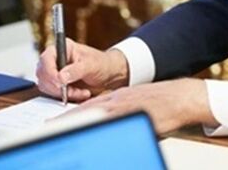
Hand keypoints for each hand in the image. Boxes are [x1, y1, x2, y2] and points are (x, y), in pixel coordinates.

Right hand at [36, 39, 128, 101]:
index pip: (46, 58)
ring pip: (46, 85)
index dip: (50, 72)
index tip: (59, 82)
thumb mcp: (91, 65)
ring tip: (80, 92)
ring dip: (62, 93)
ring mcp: (55, 72)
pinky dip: (65, 96)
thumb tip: (60, 77)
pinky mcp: (57, 84)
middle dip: (56, 85)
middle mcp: (56, 59)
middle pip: (43, 74)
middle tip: (71, 90)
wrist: (109, 75)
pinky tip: (79, 94)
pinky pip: (53, 93)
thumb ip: (76, 70)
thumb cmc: (102, 64)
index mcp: (63, 48)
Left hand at [56, 78, 217, 134]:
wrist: (180, 97)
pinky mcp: (131, 112)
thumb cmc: (162, 104)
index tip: (56, 123)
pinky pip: (108, 120)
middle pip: (85, 110)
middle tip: (48, 127)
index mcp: (117, 98)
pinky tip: (84, 130)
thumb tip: (111, 129)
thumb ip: (123, 114)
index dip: (70, 115)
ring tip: (57, 130)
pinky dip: (94, 124)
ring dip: (74, 122)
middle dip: (65, 119)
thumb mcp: (137, 106)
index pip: (88, 107)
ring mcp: (122, 106)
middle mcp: (116, 100)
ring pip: (92, 113)